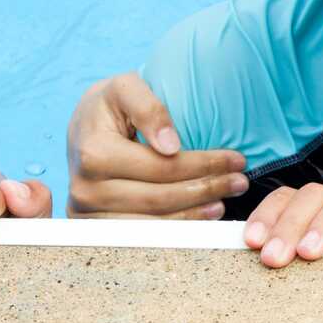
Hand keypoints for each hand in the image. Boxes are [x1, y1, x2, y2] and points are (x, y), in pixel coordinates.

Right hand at [66, 72, 248, 218]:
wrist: (83, 127)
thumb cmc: (110, 104)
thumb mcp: (126, 87)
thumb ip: (148, 107)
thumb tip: (171, 145)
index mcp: (93, 154)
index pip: (161, 167)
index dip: (204, 165)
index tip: (237, 159)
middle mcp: (85, 188)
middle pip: (160, 197)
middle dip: (207, 189)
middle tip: (240, 182)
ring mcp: (86, 213)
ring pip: (153, 222)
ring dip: (195, 214)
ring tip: (225, 201)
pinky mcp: (93, 227)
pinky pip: (140, 235)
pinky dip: (174, 228)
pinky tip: (200, 217)